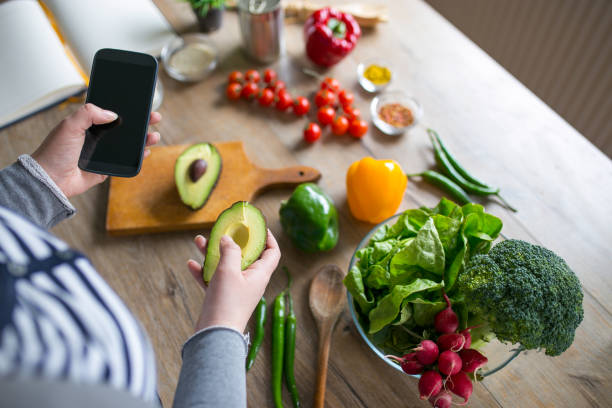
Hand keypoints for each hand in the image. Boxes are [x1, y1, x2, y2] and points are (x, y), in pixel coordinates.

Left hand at [31, 103, 161, 197]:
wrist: (51, 180)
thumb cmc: (54, 152)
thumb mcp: (69, 126)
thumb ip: (88, 113)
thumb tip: (112, 114)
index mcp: (88, 124)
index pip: (111, 113)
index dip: (126, 108)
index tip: (140, 104)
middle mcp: (97, 137)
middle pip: (125, 127)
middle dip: (141, 122)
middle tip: (154, 117)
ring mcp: (103, 153)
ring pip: (128, 144)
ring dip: (143, 139)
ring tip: (154, 135)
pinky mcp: (107, 168)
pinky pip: (126, 161)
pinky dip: (138, 157)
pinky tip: (146, 152)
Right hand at [187, 230, 280, 332]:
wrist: (215, 336)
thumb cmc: (227, 302)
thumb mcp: (229, 270)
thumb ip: (230, 250)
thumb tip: (228, 239)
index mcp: (260, 274)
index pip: (272, 253)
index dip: (268, 238)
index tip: (259, 227)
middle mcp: (250, 282)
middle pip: (244, 256)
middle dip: (231, 242)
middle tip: (221, 231)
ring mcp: (235, 290)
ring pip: (226, 266)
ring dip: (213, 254)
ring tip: (198, 242)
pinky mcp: (221, 298)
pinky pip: (213, 280)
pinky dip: (203, 271)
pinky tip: (191, 264)